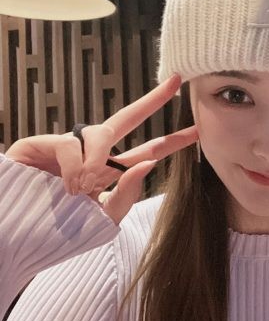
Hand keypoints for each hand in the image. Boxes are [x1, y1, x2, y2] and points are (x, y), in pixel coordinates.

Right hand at [6, 75, 196, 224]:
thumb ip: (125, 194)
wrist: (15, 238)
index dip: (170, 141)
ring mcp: (66, 147)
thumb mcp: (100, 219)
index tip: (198, 130)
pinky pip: (69, 144)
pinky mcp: (39, 143)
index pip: (144, 152)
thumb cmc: (55, 232)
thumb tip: (149, 162)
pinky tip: (69, 184)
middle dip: (152, 101)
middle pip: (126, 120)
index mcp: (107, 172)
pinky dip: (74, 165)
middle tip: (177, 82)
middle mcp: (89, 154)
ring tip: (83, 187)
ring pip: (99, 133)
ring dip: (98, 159)